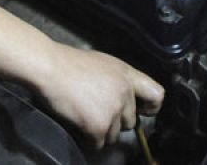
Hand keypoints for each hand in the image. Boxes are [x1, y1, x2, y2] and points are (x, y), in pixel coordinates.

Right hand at [36, 46, 163, 148]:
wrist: (50, 67)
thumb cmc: (68, 63)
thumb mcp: (102, 63)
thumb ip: (117, 80)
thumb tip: (121, 97)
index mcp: (127, 74)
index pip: (157, 95)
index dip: (150, 107)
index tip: (142, 112)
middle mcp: (124, 93)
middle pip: (131, 122)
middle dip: (115, 122)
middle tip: (96, 113)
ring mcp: (112, 111)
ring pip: (114, 135)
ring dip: (101, 132)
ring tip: (84, 115)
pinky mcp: (99, 126)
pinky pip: (99, 144)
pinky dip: (88, 140)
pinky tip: (78, 124)